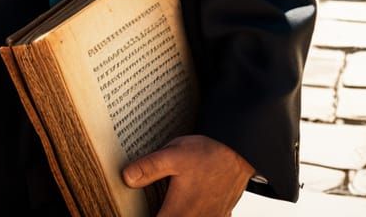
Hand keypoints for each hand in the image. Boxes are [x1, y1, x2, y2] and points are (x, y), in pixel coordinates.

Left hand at [122, 134, 252, 215]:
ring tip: (162, 202)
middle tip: (146, 203)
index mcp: (178, 214)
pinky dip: (189, 213)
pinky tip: (184, 202)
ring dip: (170, 212)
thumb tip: (126, 178)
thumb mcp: (172, 155)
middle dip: (155, 211)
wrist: (238, 154)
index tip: (128, 210)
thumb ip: (148, 168)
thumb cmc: (207, 155)